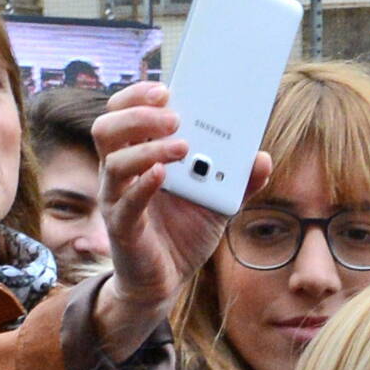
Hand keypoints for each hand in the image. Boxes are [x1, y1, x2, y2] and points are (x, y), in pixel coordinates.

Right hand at [91, 82, 270, 359]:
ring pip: (114, 160)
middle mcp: (121, 172)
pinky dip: (144, 185)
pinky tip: (162, 176)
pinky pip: (126, 202)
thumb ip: (238, 180)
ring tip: (181, 145)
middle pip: (107, 127)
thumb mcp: (217, 203)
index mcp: (138, 156)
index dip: (139, 96)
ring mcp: (117, 198)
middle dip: (140, 114)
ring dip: (147, 147)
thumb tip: (262, 157)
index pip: (123, 112)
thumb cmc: (183, 233)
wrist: (166, 281)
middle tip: (175, 116)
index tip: (167, 88)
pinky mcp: (122, 227)